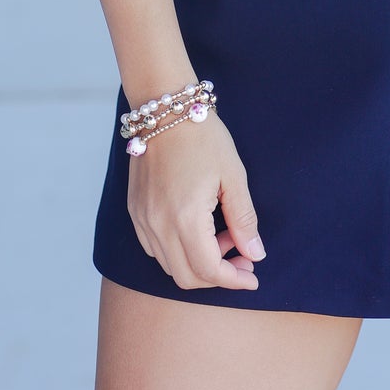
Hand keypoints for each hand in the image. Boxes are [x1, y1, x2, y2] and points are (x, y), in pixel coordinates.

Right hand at [127, 109, 264, 291]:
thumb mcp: (233, 176)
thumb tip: (255, 254)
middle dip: (218, 277)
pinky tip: (199, 230)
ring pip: (169, 266)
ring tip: (223, 236)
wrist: (165, 109)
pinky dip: (179, 252)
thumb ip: (243, 220)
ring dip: (199, 263)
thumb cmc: (203, 137)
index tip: (253, 277)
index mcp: (185, 217)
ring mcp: (142, 220)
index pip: (208, 271)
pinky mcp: (134, 212)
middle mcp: (158, 225)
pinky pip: (155, 249)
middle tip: (243, 258)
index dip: (234, 280)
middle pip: (186, 278)